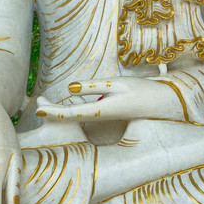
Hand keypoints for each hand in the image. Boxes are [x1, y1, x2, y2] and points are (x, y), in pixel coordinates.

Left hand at [35, 77, 182, 122]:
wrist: (165, 105)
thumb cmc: (143, 91)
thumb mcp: (117, 84)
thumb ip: (93, 87)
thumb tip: (69, 87)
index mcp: (101, 111)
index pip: (71, 113)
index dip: (53, 112)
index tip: (38, 108)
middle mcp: (100, 119)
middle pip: (69, 117)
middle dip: (52, 110)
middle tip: (37, 100)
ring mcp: (103, 120)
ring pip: (75, 117)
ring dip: (59, 110)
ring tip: (44, 101)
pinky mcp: (106, 117)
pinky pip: (84, 115)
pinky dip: (71, 108)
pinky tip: (66, 102)